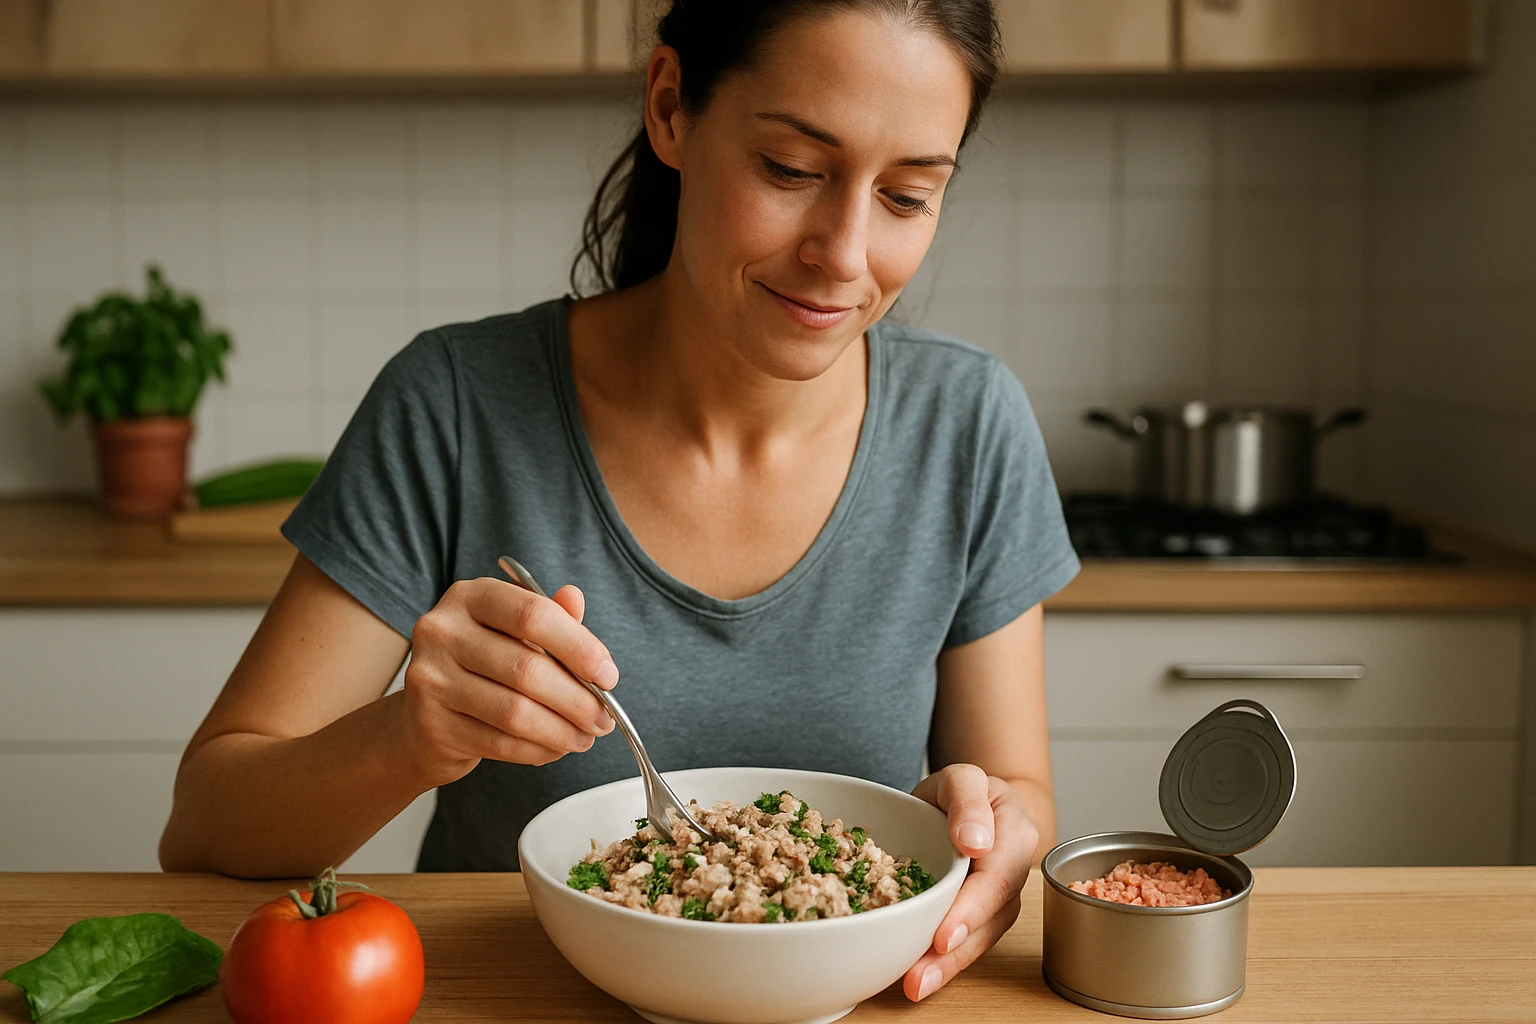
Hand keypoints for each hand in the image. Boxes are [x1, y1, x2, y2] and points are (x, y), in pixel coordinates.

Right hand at [398, 577, 617, 787]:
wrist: (424, 717)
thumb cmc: (482, 667)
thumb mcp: (515, 633)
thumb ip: (550, 617)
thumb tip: (575, 598)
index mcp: (469, 597)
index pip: (533, 615)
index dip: (579, 647)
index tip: (608, 675)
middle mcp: (442, 631)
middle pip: (527, 669)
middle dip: (578, 700)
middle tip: (604, 718)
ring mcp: (430, 679)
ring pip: (515, 712)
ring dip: (562, 730)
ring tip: (584, 737)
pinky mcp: (431, 724)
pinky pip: (500, 743)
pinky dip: (537, 750)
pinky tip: (554, 748)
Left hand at [905, 764, 1038, 1001]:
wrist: (960, 803)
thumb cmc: (959, 792)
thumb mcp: (959, 778)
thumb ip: (967, 798)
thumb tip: (976, 842)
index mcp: (1015, 830)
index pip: (998, 873)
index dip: (972, 907)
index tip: (943, 934)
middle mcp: (1014, 867)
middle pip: (992, 914)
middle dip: (957, 948)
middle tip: (922, 974)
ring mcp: (999, 895)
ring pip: (981, 935)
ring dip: (949, 965)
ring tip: (915, 984)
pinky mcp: (979, 914)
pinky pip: (967, 940)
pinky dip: (944, 963)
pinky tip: (920, 978)